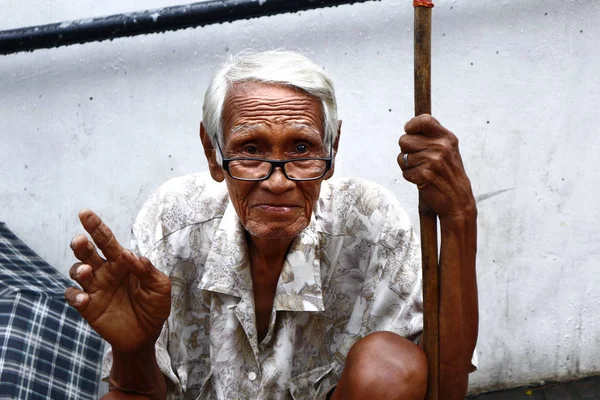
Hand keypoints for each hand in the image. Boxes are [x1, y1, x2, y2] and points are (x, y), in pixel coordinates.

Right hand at [64, 209, 170, 353]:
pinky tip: (84, 298)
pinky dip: (75, 296)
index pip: (107, 240)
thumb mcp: (160, 287)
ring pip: (77, 271)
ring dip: (78, 269)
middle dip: (81, 243)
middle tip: (80, 240)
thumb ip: (148, 270)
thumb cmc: (154, 306)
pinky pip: (74, 297)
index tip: (85, 213)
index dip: (96, 226)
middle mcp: (105, 271)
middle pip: (87, 252)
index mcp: (123, 261)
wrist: (147, 335)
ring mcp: (95, 288)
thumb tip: (130, 256)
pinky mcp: (88, 307)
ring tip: (86, 271)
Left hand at [398, 114, 475, 220]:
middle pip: (404, 140)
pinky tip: (422, 181)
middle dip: (406, 151)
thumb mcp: (448, 150)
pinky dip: (410, 177)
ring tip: (423, 171)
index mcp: (447, 138)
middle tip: (419, 160)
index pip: (424, 120)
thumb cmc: (448, 174)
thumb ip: (431, 137)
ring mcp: (433, 161)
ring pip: (402, 157)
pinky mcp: (425, 175)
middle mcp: (441, 147)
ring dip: (408, 166)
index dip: (411, 125)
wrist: (458, 200)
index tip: (409, 131)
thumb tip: (407, 127)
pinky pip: (404, 172)